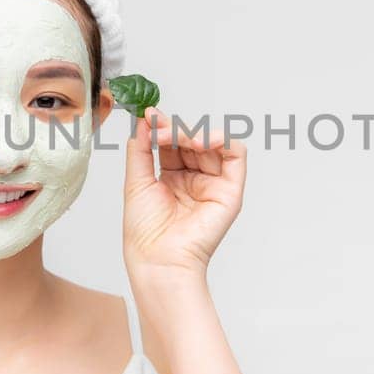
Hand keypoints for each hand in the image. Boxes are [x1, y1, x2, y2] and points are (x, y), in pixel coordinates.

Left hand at [122, 107, 247, 275]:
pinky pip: (236, 154)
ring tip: (178, 137)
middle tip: (159, 128)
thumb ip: (141, 149)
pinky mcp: (230, 191)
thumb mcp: (136, 181)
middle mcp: (194, 179)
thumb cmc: (145, 232)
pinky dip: (222, 139)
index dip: (162, 127)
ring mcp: (213, 183)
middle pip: (192, 139)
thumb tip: (144, 120)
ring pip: (212, 142)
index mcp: (172, 178)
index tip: (149, 115)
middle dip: (176, 128)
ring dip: (194, 132)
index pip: (172, 142)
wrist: (157, 258)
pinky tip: (201, 141)